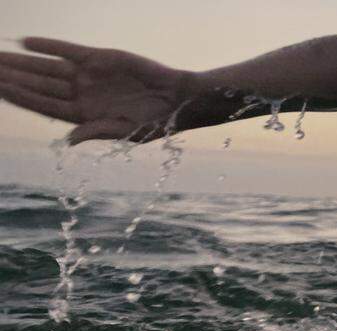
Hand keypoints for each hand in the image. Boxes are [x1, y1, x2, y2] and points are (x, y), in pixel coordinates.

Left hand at [0, 38, 189, 144]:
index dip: (20, 97)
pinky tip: (26, 42)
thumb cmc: (156, 122)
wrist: (178, 98)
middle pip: (38, 84)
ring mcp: (87, 75)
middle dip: (12, 76)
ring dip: (21, 61)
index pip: (43, 105)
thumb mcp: (127, 133)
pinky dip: (48, 46)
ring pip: (46, 67)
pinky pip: (67, 50)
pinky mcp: (99, 57)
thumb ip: (96, 132)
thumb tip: (69, 140)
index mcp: (82, 115)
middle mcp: (80, 94)